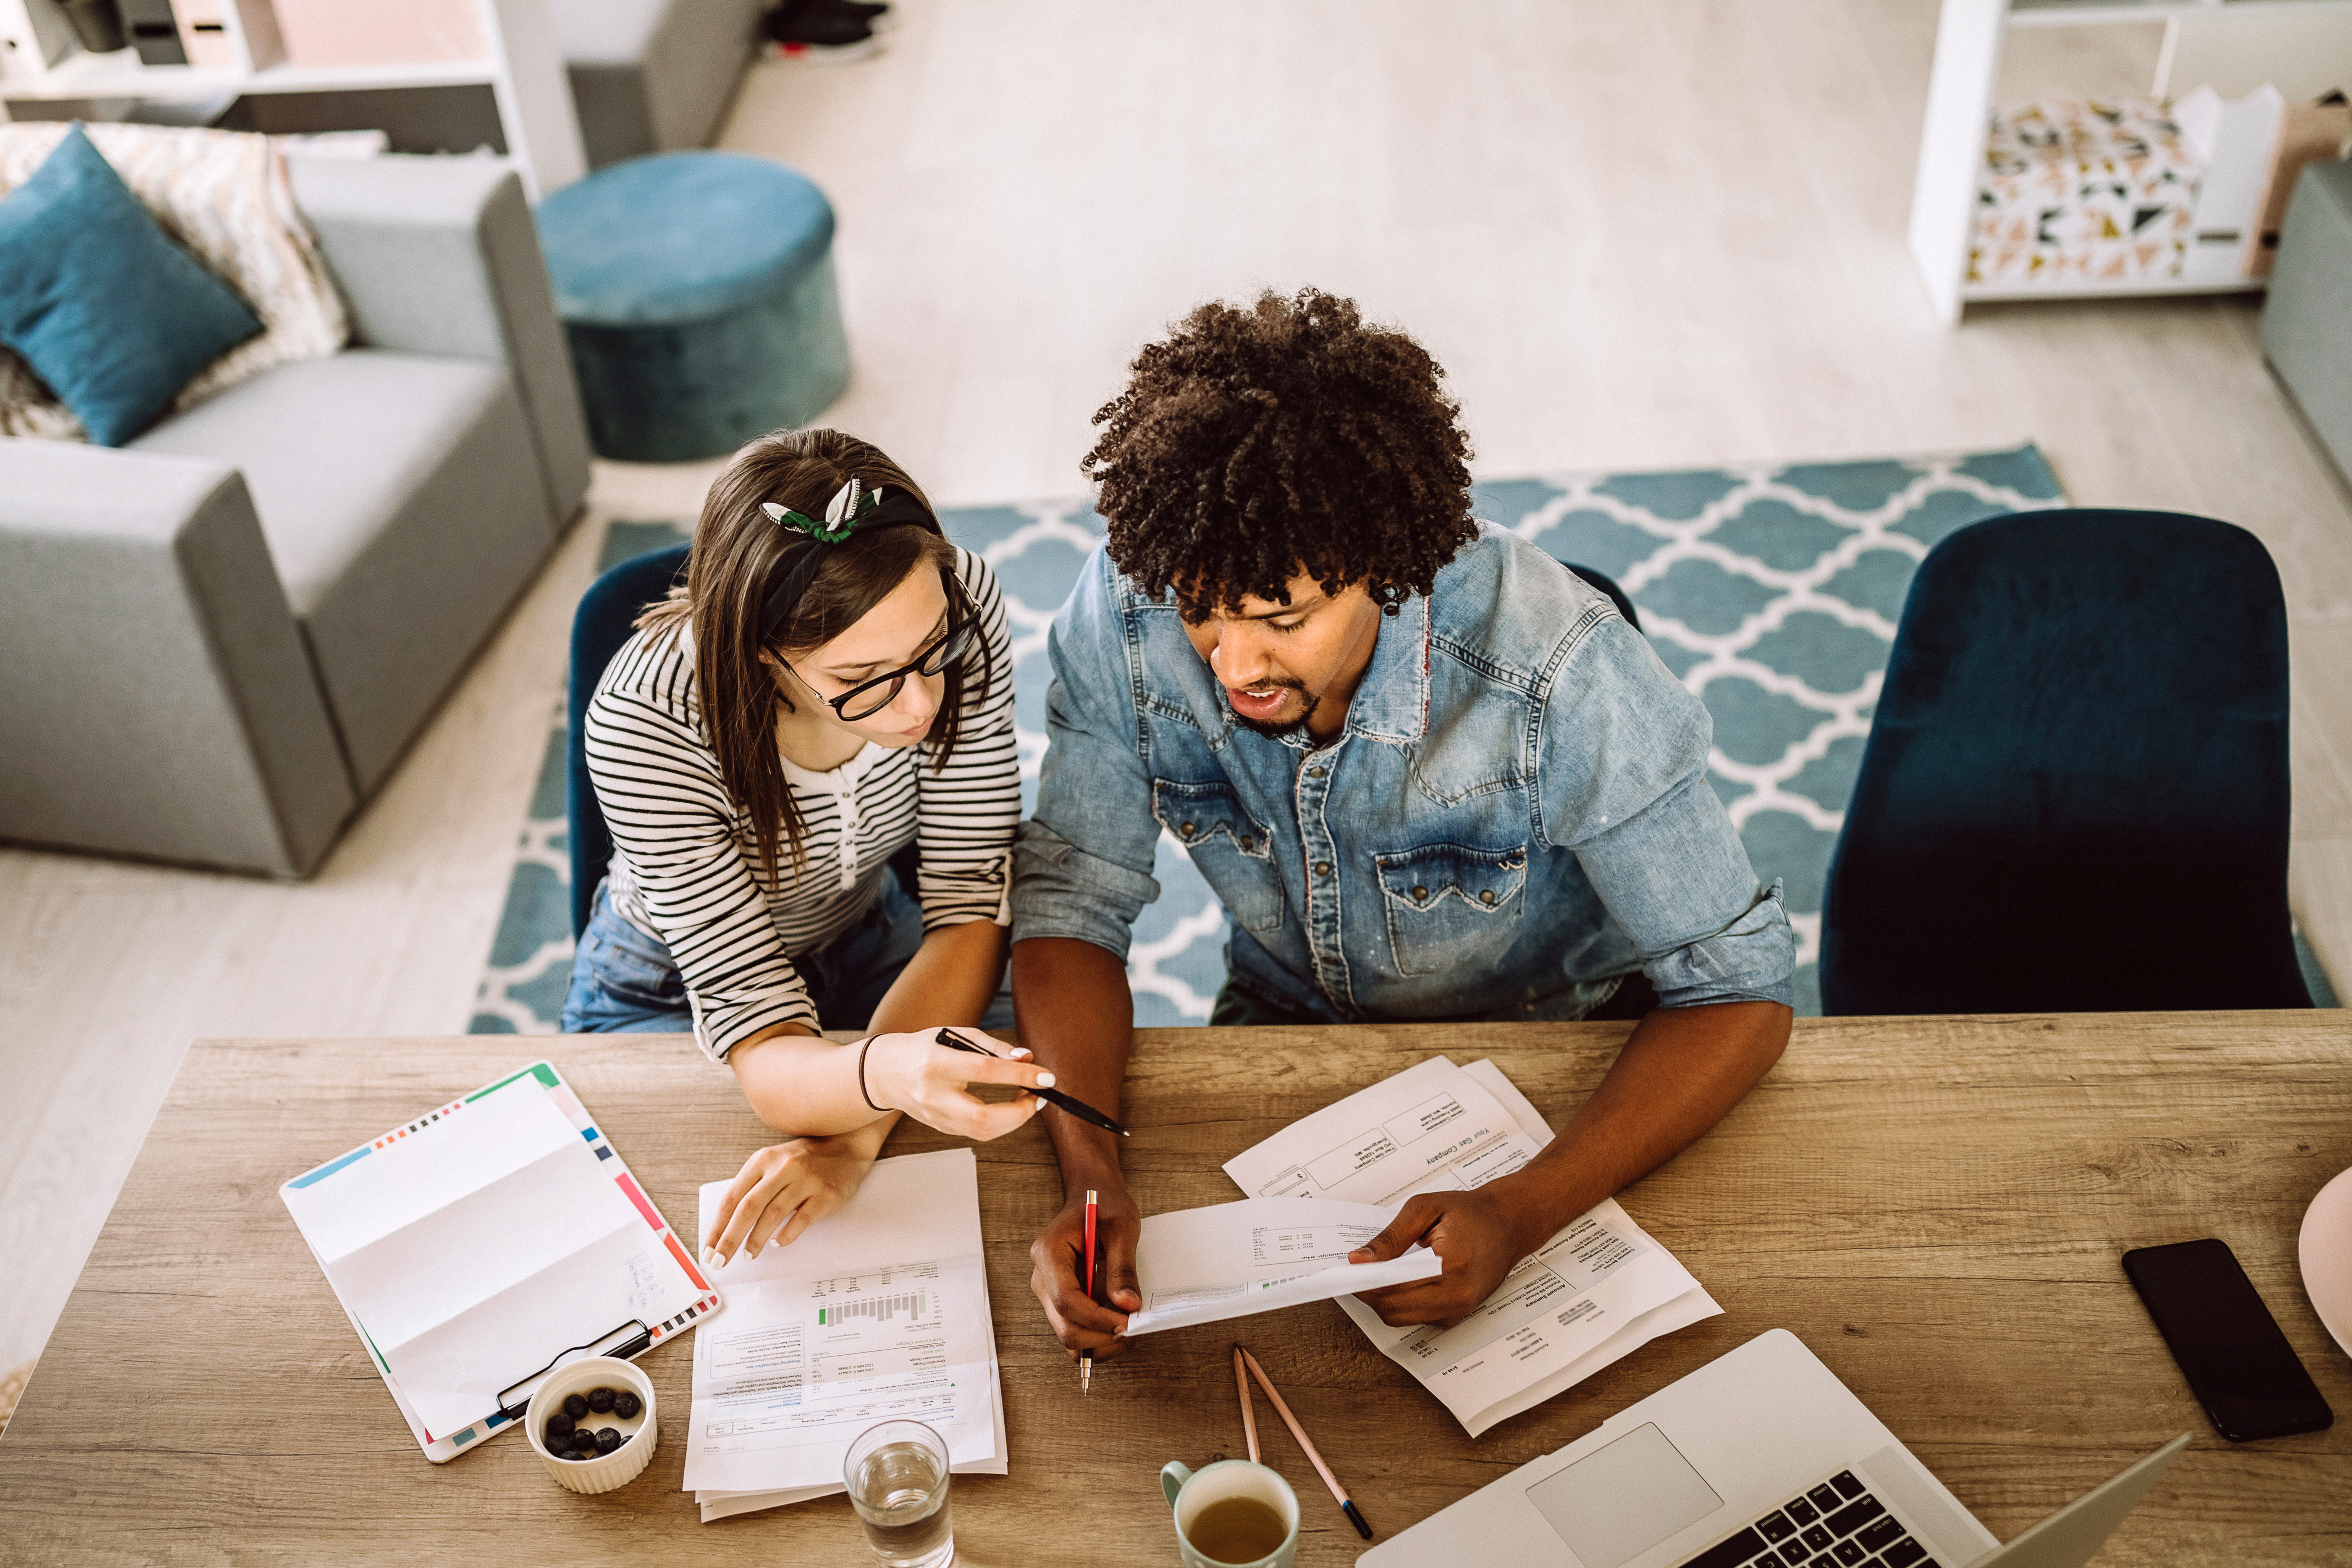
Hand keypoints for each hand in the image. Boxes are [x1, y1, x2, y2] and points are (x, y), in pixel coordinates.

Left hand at [702, 1133, 877, 1267]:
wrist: (848, 1146)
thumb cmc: (805, 1160)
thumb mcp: (774, 1163)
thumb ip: (754, 1187)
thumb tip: (728, 1226)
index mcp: (763, 1160)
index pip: (732, 1197)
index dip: (717, 1226)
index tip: (708, 1249)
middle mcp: (782, 1167)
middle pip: (748, 1208)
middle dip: (730, 1239)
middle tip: (719, 1261)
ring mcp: (805, 1179)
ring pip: (773, 1214)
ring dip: (756, 1240)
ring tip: (748, 1256)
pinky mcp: (825, 1193)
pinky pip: (802, 1219)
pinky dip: (786, 1234)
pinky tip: (777, 1244)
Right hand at [861, 1029, 1051, 1140]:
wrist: (884, 1073)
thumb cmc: (925, 1048)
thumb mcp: (956, 1035)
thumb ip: (993, 1047)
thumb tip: (1027, 1058)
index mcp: (936, 1063)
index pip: (985, 1072)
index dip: (1020, 1075)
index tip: (1047, 1076)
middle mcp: (933, 1095)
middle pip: (983, 1117)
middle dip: (1020, 1112)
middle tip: (1039, 1097)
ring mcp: (934, 1117)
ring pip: (982, 1132)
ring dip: (1014, 1120)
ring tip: (1027, 1099)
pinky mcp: (939, 1128)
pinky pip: (976, 1132)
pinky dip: (1000, 1123)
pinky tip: (1009, 1109)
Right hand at [1028, 1183, 1140, 1359]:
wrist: (1092, 1196)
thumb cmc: (1105, 1205)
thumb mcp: (1121, 1228)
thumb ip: (1122, 1268)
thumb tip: (1128, 1306)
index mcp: (1049, 1253)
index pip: (1066, 1300)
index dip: (1096, 1318)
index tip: (1127, 1323)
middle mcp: (1042, 1277)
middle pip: (1064, 1326)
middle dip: (1100, 1336)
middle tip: (1133, 1330)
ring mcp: (1049, 1292)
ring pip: (1068, 1335)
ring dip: (1100, 1342)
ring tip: (1129, 1329)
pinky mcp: (1061, 1300)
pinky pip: (1075, 1330)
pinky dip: (1097, 1337)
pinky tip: (1118, 1324)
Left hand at [1347, 1185, 1539, 1328]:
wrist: (1509, 1224)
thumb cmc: (1469, 1212)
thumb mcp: (1424, 1209)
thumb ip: (1390, 1238)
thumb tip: (1359, 1260)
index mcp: (1452, 1266)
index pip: (1393, 1287)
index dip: (1364, 1281)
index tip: (1345, 1268)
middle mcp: (1457, 1296)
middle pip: (1393, 1309)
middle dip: (1368, 1292)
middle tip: (1355, 1269)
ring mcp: (1458, 1311)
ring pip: (1401, 1317)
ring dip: (1381, 1298)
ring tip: (1375, 1271)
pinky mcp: (1456, 1316)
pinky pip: (1415, 1316)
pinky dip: (1399, 1301)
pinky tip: (1396, 1279)